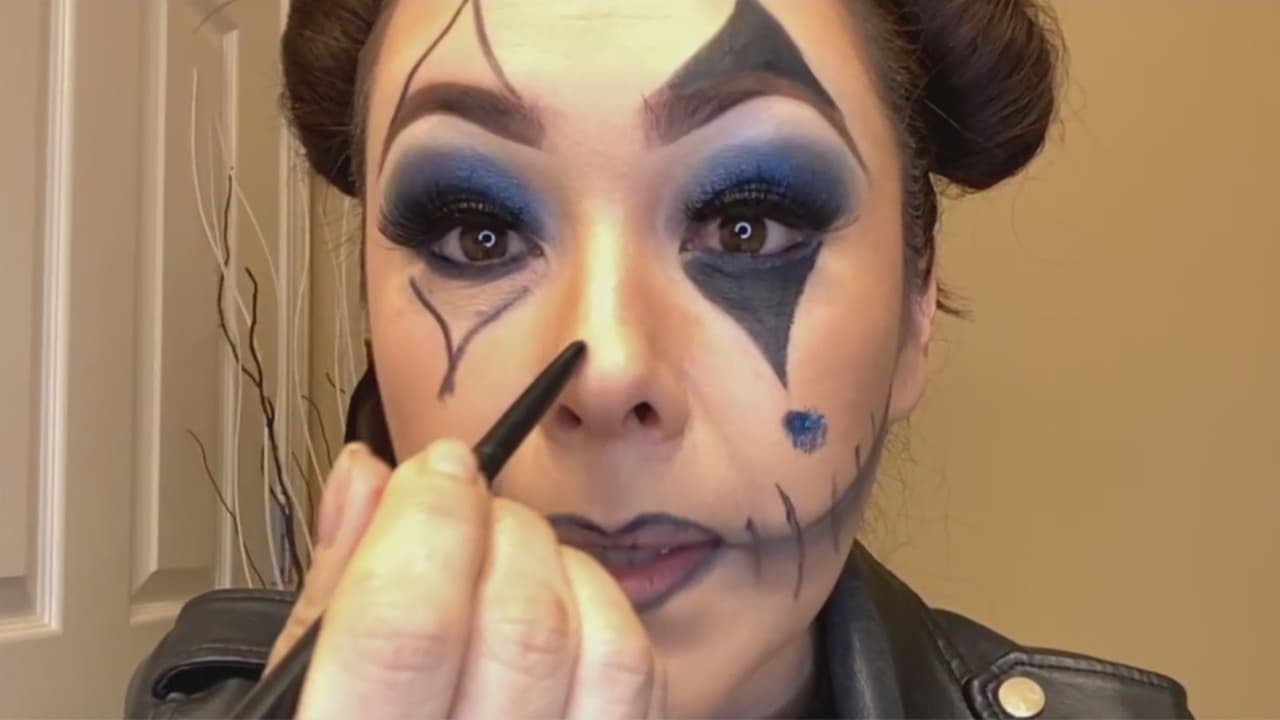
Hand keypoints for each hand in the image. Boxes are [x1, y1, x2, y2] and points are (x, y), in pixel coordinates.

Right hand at [267, 441, 665, 718]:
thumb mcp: (281, 718)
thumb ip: (322, 613)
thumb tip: (365, 485)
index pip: (406, 632)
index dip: (427, 521)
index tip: (430, 472)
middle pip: (527, 625)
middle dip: (501, 528)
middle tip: (464, 512)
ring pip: (614, 654)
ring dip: (565, 574)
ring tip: (511, 569)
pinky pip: (646, 697)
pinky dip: (607, 631)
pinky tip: (556, 633)